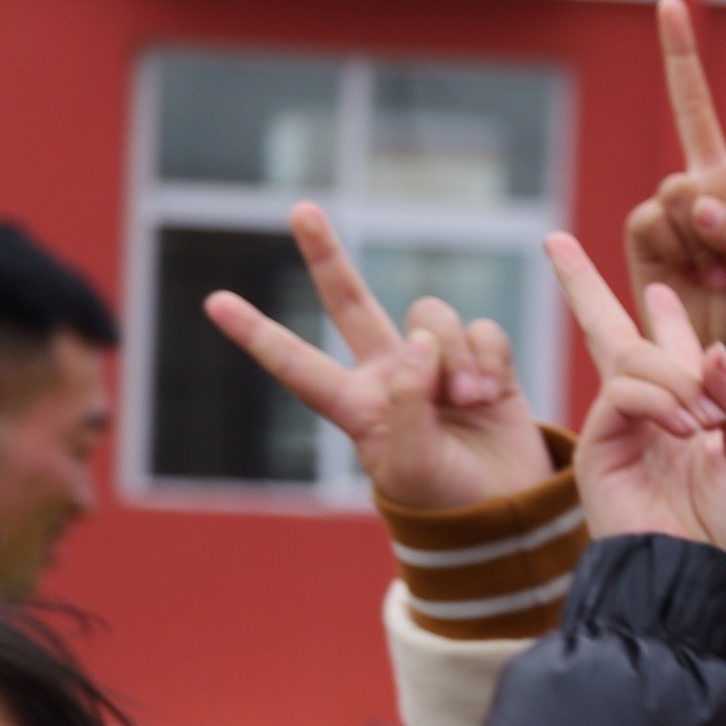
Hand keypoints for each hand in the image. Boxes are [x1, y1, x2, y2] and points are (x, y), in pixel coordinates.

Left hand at [200, 205, 549, 510]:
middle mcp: (390, 375)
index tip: (213, 303)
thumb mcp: (413, 465)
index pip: (297, 365)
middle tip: (302, 210)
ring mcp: (437, 366)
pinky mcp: (485, 363)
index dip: (257, 333)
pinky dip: (489, 358)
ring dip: (455, 354)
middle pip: (349, 301)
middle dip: (326, 256)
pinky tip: (493, 393)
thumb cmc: (450, 503)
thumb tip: (419, 340)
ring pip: (431, 318)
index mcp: (356, 406)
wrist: (512, 515)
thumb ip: (407, 401)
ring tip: (470, 401)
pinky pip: (482, 331)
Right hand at [547, 232, 725, 567]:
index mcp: (687, 414)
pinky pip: (619, 391)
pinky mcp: (597, 446)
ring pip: (631, 359)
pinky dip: (656, 398)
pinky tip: (685, 426)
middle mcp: (646, 415)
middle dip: (582, 285)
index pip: (667, 350)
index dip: (663, 315)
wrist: (705, 580)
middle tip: (555, 241)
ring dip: (675, 377)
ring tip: (705, 421)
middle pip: (608, 334)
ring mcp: (617, 428)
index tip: (659, 288)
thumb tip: (710, 351)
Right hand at [627, 0, 725, 377]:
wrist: (705, 353)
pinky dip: (677, 251)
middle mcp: (716, 183)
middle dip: (677, 54)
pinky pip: (655, 218)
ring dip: (702, 240)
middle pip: (692, 107)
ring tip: (718, 275)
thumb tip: (702, 202)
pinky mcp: (645, 224)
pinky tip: (691, 276)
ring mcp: (678, 201)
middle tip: (668, 1)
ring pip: (679, 189)